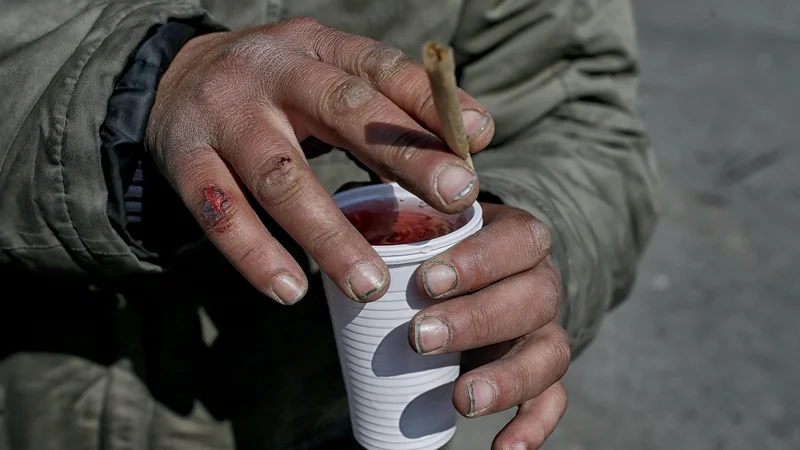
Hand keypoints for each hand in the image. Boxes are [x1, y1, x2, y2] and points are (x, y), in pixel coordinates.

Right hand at [145, 18, 493, 304]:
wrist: (169, 78)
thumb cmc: (274, 89)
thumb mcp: (326, 76)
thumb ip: (387, 106)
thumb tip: (470, 143)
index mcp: (315, 47)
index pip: (380, 65)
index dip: (430, 101)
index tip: (480, 137)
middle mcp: (271, 73)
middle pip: (342, 111)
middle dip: (404, 154)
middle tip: (458, 197)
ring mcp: (224, 116)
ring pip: (282, 177)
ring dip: (330, 234)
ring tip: (372, 284)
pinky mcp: (184, 160)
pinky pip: (221, 213)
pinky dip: (256, 255)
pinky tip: (291, 291)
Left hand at [409, 203, 568, 448]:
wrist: (464, 276)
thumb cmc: (435, 248)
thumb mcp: (422, 222)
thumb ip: (395, 219)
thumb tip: (343, 234)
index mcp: (516, 238)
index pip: (518, 240)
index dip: (479, 260)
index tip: (425, 282)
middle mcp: (540, 281)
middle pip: (535, 298)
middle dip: (477, 321)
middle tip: (419, 338)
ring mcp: (544, 329)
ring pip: (550, 352)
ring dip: (508, 378)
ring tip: (462, 399)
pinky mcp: (541, 370)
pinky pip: (552, 399)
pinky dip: (533, 426)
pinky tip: (503, 449)